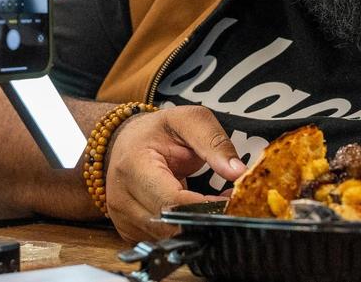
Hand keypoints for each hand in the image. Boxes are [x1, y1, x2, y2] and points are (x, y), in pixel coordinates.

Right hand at [105, 105, 244, 241]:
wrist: (124, 142)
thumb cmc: (155, 132)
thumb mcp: (188, 120)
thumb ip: (215, 142)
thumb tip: (238, 172)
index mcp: (134, 167)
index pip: (172, 201)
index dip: (206, 206)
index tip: (232, 201)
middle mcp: (122, 199)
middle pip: (171, 226)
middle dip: (206, 217)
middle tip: (228, 201)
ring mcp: (123, 219)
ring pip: (169, 237)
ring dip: (196, 225)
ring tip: (212, 201)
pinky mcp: (129, 232)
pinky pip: (163, 239)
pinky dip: (184, 230)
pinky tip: (194, 211)